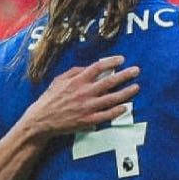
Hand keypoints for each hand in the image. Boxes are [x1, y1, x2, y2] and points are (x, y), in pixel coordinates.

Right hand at [25, 55, 139, 138]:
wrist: (41, 120)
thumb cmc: (50, 98)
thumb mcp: (59, 80)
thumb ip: (75, 72)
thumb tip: (89, 67)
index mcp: (77, 80)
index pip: (98, 67)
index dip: (111, 61)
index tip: (122, 59)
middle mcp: (84, 92)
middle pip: (109, 81)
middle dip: (125, 75)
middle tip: (136, 70)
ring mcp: (87, 107)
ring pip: (111, 98)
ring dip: (126, 92)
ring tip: (136, 87)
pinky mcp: (88, 120)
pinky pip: (106, 115)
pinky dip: (117, 111)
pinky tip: (125, 107)